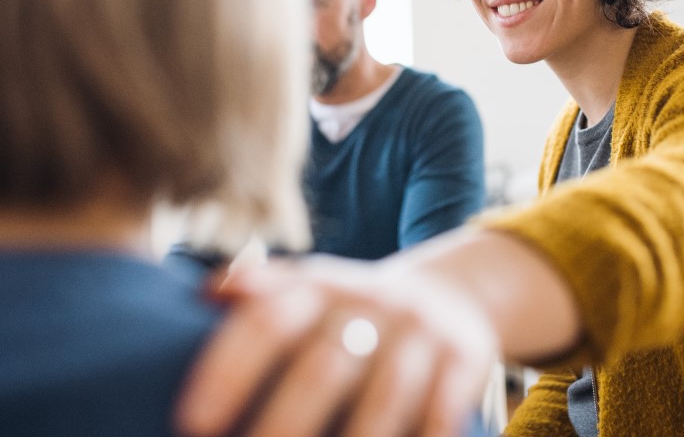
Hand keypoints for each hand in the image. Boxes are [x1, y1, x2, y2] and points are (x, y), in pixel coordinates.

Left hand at [174, 254, 498, 436]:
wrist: (447, 294)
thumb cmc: (355, 309)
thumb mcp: (313, 287)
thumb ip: (262, 291)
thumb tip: (202, 294)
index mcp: (320, 286)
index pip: (269, 318)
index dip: (229, 367)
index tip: (192, 420)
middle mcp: (369, 302)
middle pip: (323, 363)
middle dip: (284, 424)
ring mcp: (418, 330)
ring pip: (385, 394)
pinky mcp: (463, 357)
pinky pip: (443, 411)